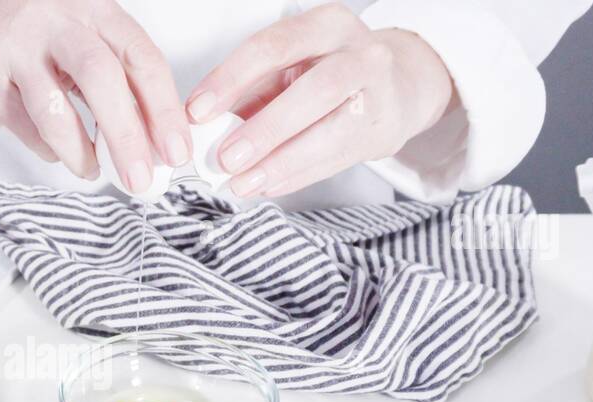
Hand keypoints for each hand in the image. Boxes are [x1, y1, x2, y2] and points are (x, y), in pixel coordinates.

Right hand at [0, 0, 191, 193]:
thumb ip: (116, 76)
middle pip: (102, 80)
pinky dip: (46, 148)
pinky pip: (22, 125)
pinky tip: (57, 152)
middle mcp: (58, 22)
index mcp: (95, 10)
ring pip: (55, 110)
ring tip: (91, 171)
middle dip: (127, 137)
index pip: (141, 58)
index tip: (177, 151)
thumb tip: (155, 138)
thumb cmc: (33, 28)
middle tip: (141, 179)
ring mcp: (18, 48)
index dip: (165, 108)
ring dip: (79, 152)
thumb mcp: (82, 33)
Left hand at [186, 3, 453, 197]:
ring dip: (279, 163)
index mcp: (326, 25)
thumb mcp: (288, 65)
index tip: (197, 112)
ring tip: (241, 183)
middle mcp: (360, 54)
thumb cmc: (325, 73)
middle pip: (312, 92)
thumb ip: (248, 88)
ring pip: (329, 132)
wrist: (395, 87)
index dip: (231, 80)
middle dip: (264, 130)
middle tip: (225, 158)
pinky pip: (334, 161)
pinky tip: (265, 186)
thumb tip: (202, 125)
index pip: (274, 47)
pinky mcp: (380, 134)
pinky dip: (294, 177)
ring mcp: (377, 96)